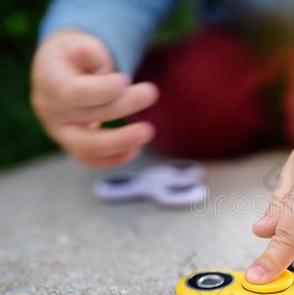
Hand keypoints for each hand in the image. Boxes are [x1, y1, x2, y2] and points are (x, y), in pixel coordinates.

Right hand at [31, 29, 158, 167]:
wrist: (62, 73)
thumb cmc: (77, 56)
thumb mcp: (80, 43)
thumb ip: (89, 51)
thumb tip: (95, 57)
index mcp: (49, 81)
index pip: (73, 92)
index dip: (102, 89)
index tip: (125, 79)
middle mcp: (50, 110)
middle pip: (85, 117)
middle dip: (123, 106)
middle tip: (151, 92)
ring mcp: (60, 131)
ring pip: (86, 147)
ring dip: (120, 142)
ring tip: (147, 131)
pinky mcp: (73, 145)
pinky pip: (91, 159)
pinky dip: (114, 158)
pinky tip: (136, 149)